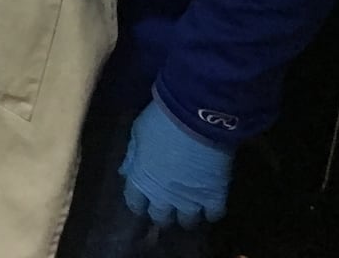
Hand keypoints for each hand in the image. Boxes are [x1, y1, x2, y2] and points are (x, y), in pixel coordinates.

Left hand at [119, 97, 233, 228]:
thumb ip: (131, 158)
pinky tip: (211, 202)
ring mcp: (190, 200)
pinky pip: (213, 214)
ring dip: (187, 214)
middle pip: (161, 218)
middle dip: (163, 213)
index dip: (139, 203)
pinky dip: (212, 210)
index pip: (135, 204)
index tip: (144, 200)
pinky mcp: (214, 197)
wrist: (194, 117)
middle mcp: (164, 197)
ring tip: (191, 205)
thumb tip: (125, 173)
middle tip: (169, 204)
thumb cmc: (160, 121)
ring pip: (187, 221)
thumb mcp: (137, 135)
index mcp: (142, 180)